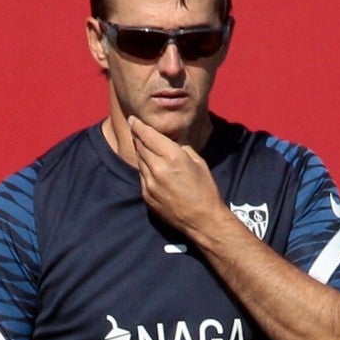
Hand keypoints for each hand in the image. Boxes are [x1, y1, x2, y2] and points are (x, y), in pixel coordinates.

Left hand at [127, 116, 225, 232]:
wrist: (202, 220)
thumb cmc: (205, 190)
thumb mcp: (198, 162)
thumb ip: (181, 148)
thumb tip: (170, 141)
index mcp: (173, 157)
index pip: (148, 135)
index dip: (139, 126)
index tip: (134, 120)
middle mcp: (158, 168)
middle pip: (140, 146)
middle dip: (139, 137)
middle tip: (138, 130)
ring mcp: (150, 183)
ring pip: (139, 160)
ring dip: (142, 153)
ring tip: (147, 149)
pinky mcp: (146, 195)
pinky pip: (141, 176)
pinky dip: (145, 169)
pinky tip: (153, 169)